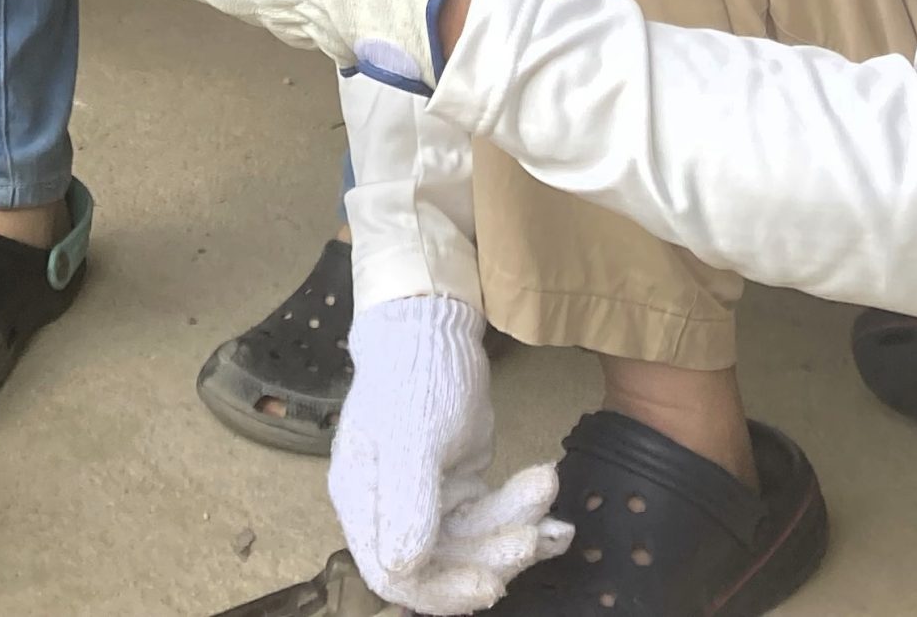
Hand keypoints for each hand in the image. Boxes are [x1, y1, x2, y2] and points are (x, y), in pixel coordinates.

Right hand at [329, 296, 570, 613]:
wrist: (434, 326)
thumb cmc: (414, 373)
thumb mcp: (413, 436)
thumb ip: (406, 504)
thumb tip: (400, 571)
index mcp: (364, 503)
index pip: (394, 575)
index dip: (440, 592)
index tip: (489, 585)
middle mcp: (391, 510)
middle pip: (442, 564)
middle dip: (491, 554)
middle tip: (532, 534)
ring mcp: (427, 501)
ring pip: (474, 543)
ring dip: (514, 525)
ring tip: (546, 489)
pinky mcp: (458, 487)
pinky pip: (491, 518)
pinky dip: (522, 513)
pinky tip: (551, 502)